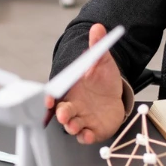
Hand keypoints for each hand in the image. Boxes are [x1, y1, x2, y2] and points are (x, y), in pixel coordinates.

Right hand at [49, 23, 126, 144]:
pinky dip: (86, 137)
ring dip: (71, 127)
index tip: (49, 99)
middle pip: (61, 112)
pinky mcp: (93, 129)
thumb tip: (97, 28)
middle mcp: (73, 106)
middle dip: (60, 115)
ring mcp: (82, 119)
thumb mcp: (102, 61)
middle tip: (62, 115)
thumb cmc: (103, 79)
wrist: (116, 94)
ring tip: (74, 126)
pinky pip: (86, 136)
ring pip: (71, 126)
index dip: (49, 97)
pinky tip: (89, 135)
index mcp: (70, 90)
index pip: (55, 93)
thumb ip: (97, 47)